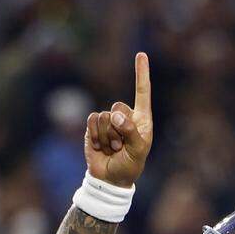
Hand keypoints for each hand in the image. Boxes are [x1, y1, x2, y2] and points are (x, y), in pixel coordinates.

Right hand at [85, 52, 153, 188]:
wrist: (109, 179)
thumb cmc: (129, 165)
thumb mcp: (137, 152)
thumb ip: (130, 132)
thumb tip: (115, 115)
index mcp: (141, 120)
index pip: (142, 92)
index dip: (141, 73)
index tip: (141, 54)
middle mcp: (125, 116)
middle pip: (118, 107)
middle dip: (119, 130)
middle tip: (121, 147)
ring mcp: (109, 120)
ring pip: (104, 117)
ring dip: (107, 137)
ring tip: (112, 149)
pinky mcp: (93, 126)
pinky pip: (92, 121)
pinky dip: (96, 136)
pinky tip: (101, 147)